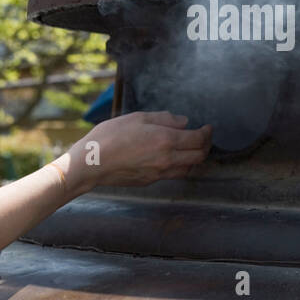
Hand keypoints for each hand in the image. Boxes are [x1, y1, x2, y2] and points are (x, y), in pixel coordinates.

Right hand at [62, 111, 211, 195]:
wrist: (91, 163)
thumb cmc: (109, 137)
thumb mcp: (136, 118)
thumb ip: (163, 119)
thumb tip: (183, 122)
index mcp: (165, 140)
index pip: (198, 139)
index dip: (207, 133)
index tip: (207, 127)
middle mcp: (167, 159)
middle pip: (199, 156)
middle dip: (205, 146)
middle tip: (203, 138)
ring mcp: (159, 173)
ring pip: (188, 168)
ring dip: (194, 158)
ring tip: (190, 149)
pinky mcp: (150, 181)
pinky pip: (172, 174)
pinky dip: (179, 166)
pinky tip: (171, 158)